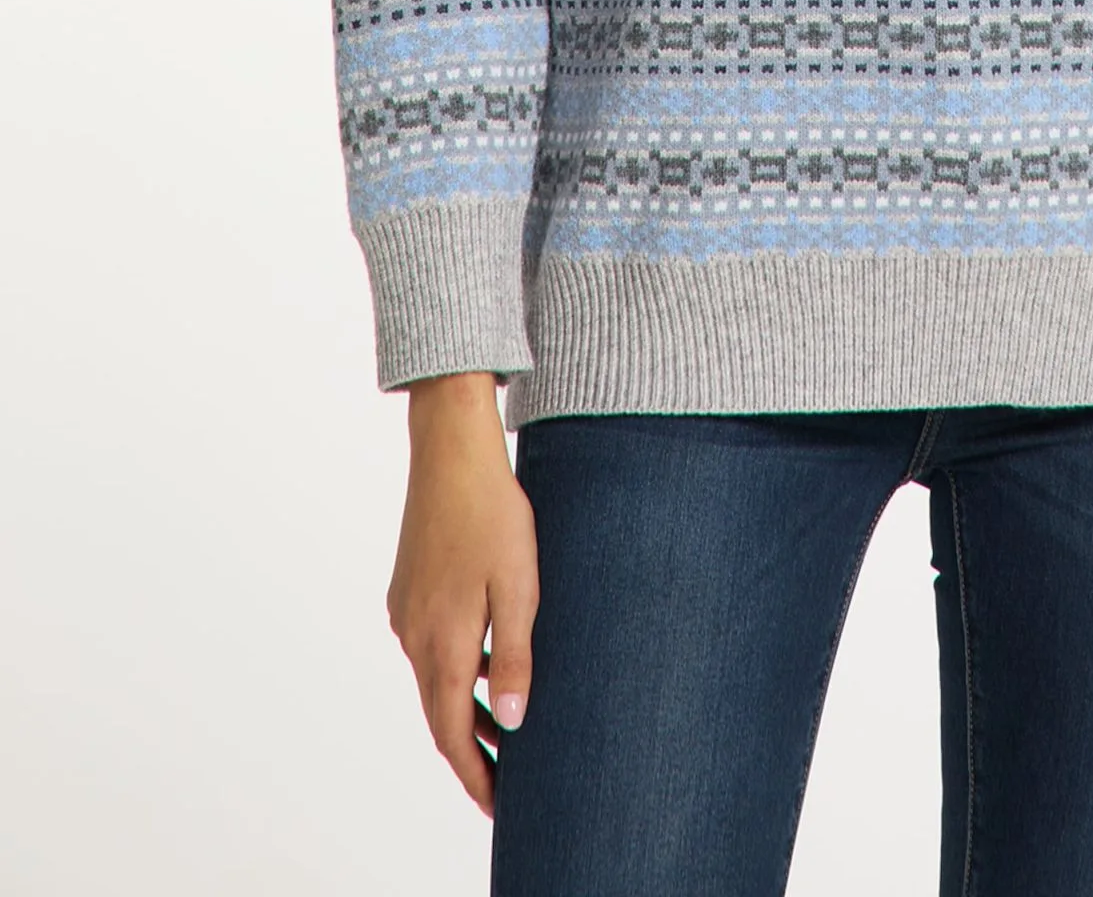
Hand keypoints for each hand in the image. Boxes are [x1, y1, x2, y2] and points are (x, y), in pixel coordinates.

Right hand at [385, 372, 538, 816]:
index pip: (452, 734)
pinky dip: (456, 672)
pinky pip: (431, 648)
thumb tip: (512, 727)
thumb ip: (515, 659)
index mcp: (443, 642)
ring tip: (504, 734)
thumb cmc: (494, 515)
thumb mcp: (520, 587)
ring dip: (464, 711)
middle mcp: (414, 635)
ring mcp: (406, 612)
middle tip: (504, 784)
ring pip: (434, 681)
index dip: (474, 775)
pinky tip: (487, 666)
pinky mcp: (408, 590)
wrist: (451, 452)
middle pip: (439, 714)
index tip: (498, 806)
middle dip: (470, 753)